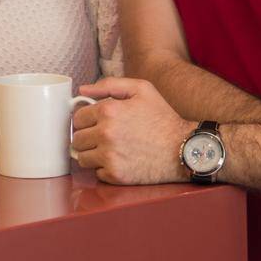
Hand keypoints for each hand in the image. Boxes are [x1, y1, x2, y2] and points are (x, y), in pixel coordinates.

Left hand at [70, 77, 194, 184]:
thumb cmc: (162, 118)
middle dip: (87, 137)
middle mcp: (105, 134)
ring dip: (92, 154)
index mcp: (108, 111)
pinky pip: (96, 173)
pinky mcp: (116, 175)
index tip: (96, 123)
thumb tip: (82, 90)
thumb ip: (109, 84)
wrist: (183, 148)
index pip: (77, 118)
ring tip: (110, 150)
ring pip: (82, 157)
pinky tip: (120, 161)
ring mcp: (109, 156)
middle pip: (76, 139)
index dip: (86, 120)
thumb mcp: (141, 89)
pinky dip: (105, 169)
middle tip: (104, 137)